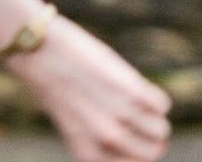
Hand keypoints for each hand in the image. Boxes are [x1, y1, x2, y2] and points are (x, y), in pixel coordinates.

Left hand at [7, 16, 170, 161]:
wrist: (39, 50)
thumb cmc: (51, 85)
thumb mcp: (72, 124)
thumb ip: (98, 138)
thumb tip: (134, 140)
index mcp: (89, 154)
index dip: (137, 152)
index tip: (134, 137)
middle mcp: (107, 140)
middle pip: (154, 151)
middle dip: (150, 137)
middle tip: (140, 118)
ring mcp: (121, 114)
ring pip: (161, 128)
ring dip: (152, 116)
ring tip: (135, 100)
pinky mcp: (132, 89)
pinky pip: (162, 103)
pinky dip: (154, 97)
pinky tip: (135, 85)